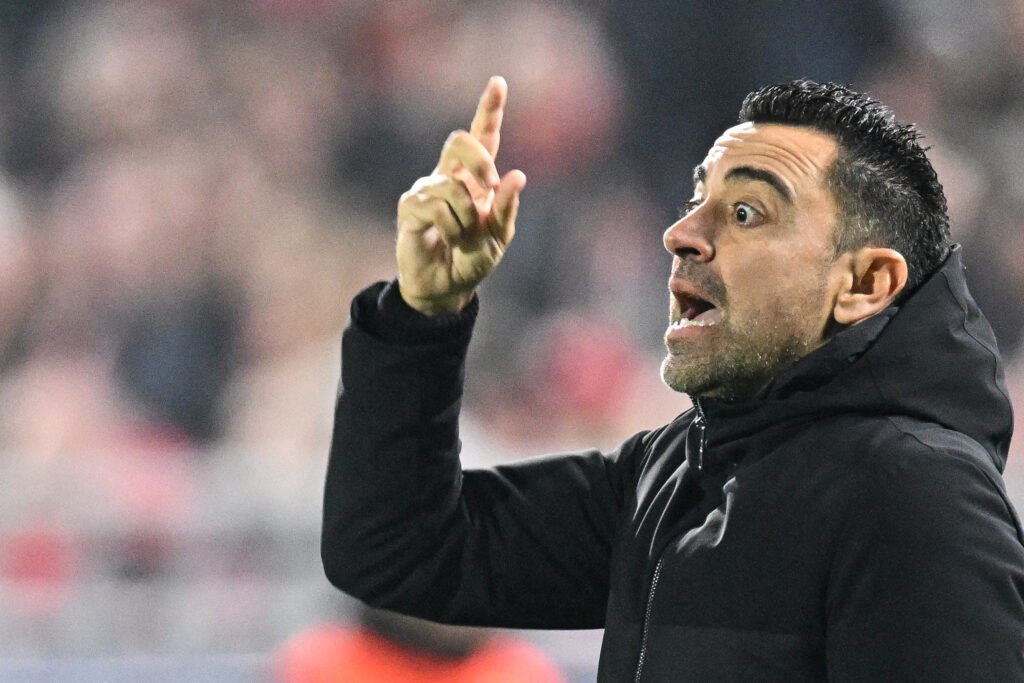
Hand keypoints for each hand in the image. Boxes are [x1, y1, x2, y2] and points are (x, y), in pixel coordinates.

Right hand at [396, 76, 526, 314]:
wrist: (446, 289)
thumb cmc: (472, 259)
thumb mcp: (498, 237)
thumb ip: (507, 207)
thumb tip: (517, 175)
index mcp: (475, 179)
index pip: (482, 137)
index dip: (489, 110)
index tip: (498, 83)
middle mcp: (449, 176)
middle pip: (460, 140)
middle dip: (479, 160)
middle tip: (489, 187)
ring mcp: (427, 189)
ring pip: (454, 186)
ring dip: (466, 218)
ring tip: (461, 238)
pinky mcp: (410, 207)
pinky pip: (436, 206)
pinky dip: (450, 227)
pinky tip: (446, 240)